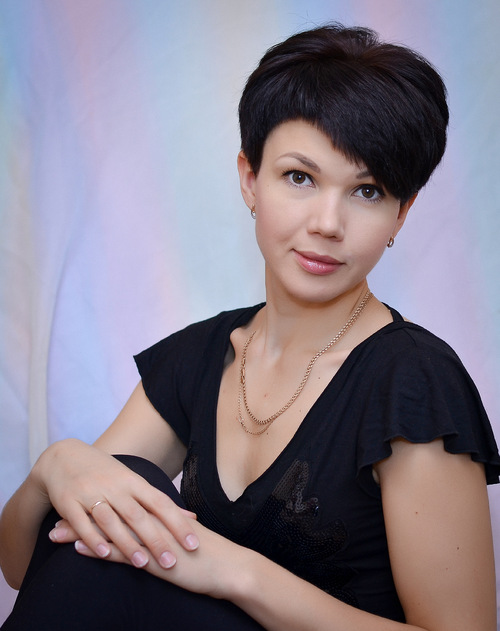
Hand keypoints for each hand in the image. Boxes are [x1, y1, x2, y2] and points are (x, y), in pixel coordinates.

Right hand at [34, 438, 198, 568]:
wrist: (65, 456)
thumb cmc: (107, 474)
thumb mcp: (134, 482)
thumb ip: (159, 502)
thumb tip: (191, 517)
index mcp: (133, 482)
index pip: (160, 503)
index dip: (177, 523)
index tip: (194, 543)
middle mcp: (115, 487)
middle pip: (138, 515)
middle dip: (156, 539)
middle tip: (172, 561)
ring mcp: (91, 493)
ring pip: (112, 520)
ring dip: (127, 542)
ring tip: (142, 563)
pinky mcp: (69, 502)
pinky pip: (82, 522)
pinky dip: (93, 538)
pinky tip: (105, 553)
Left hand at [72, 515, 250, 599]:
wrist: (228, 565)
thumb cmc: (208, 554)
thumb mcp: (183, 537)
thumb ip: (168, 529)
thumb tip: (153, 528)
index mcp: (158, 515)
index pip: (121, 505)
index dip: (98, 502)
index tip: (77, 500)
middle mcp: (151, 522)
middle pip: (109, 514)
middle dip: (81, 513)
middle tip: (57, 512)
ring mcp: (150, 540)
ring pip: (108, 532)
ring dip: (80, 532)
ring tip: (55, 533)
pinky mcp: (152, 560)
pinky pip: (119, 554)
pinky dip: (97, 550)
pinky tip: (78, 549)